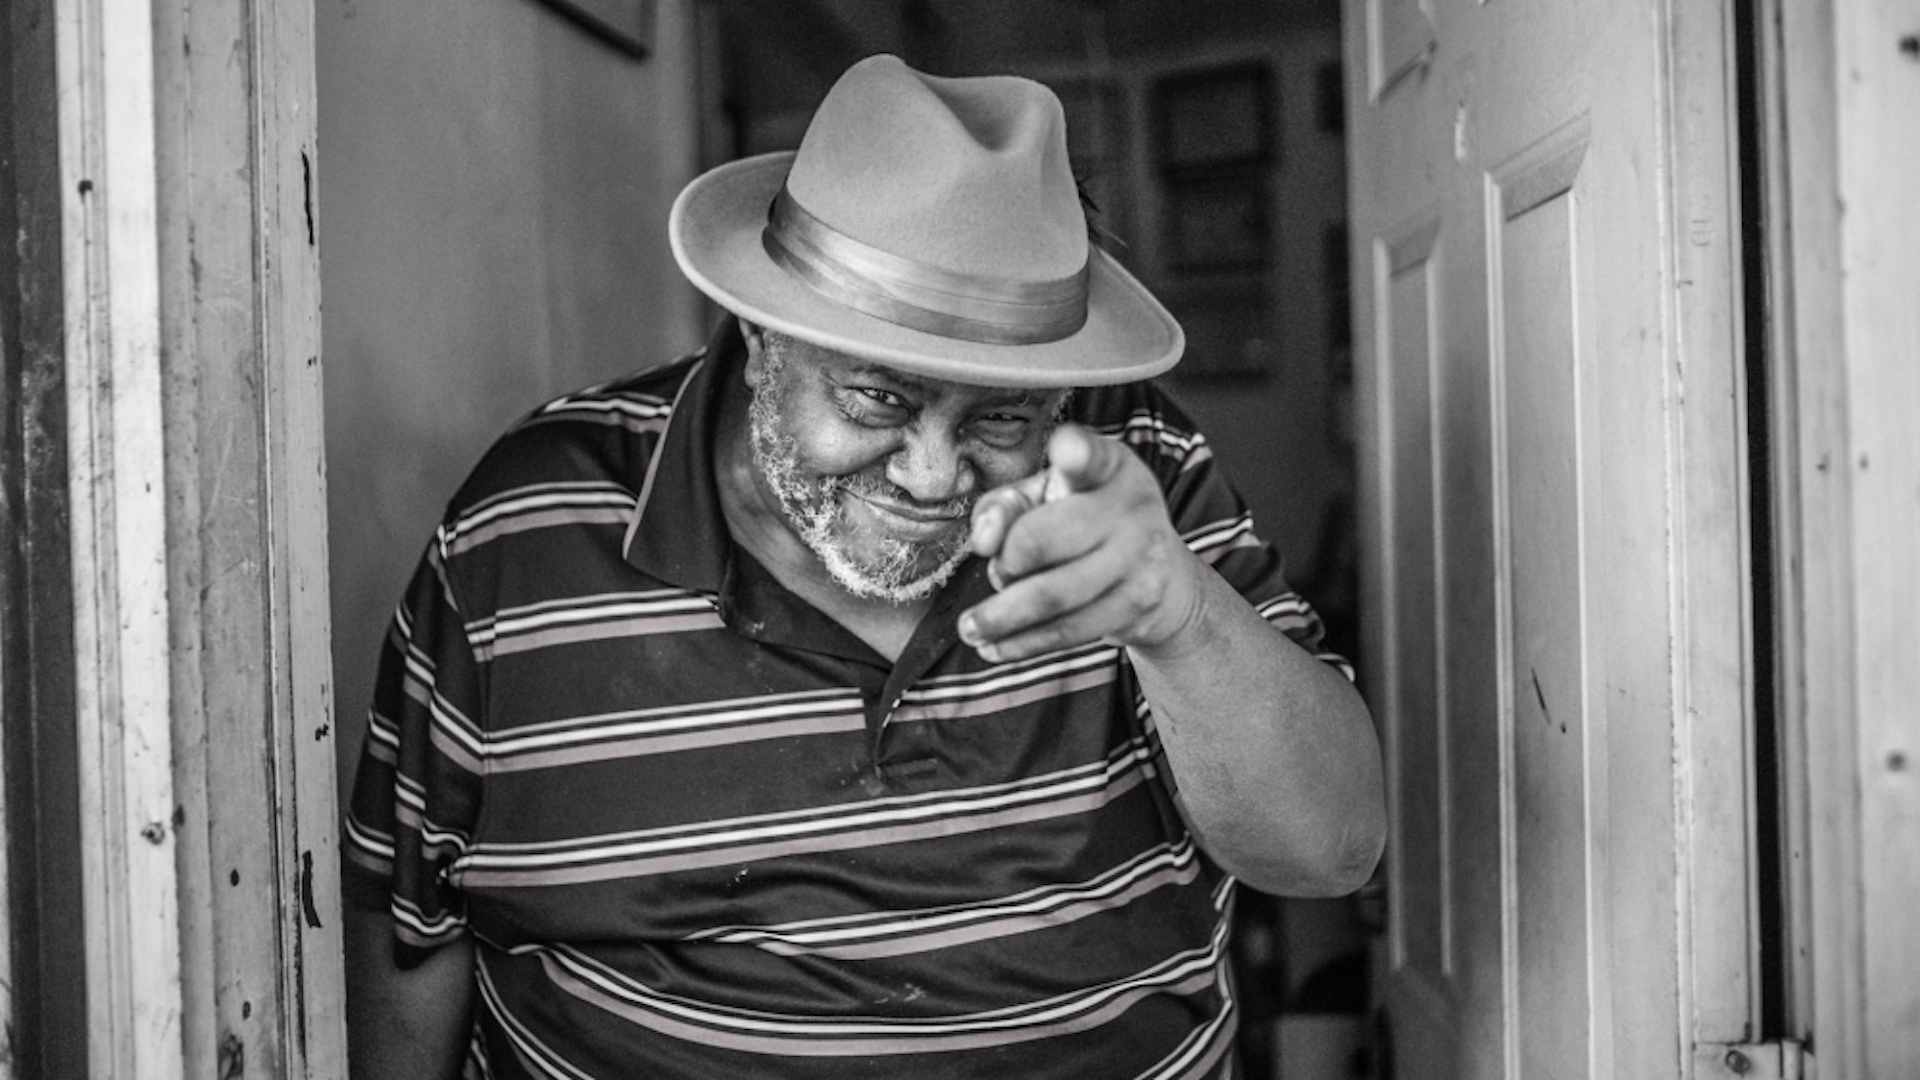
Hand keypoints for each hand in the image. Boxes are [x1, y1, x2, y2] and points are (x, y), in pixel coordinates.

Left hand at [958, 424, 1205, 662]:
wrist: (1161, 572)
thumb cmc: (1086, 522)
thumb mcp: (1048, 497)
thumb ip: (1004, 506)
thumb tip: (982, 542)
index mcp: (1108, 465)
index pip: (1091, 456)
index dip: (1076, 453)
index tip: (1065, 448)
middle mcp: (1131, 505)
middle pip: (1042, 540)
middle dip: (1004, 566)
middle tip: (993, 574)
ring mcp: (1140, 557)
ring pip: (1054, 596)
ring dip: (1002, 617)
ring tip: (970, 628)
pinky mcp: (1138, 604)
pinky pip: (1069, 630)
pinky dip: (1025, 643)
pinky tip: (996, 647)